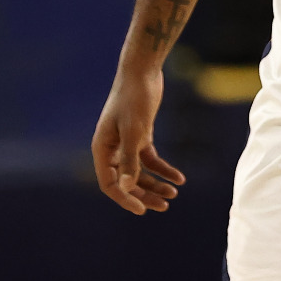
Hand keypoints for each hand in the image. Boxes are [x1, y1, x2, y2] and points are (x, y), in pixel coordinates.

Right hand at [91, 65, 185, 213]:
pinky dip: (164, 169)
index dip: (124, 198)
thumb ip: (129, 161)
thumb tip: (125, 188)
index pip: (109, 183)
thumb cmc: (133, 98)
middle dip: (144, 195)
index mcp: (102, 149)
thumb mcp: (133, 131)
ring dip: (156, 184)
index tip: (143, 210)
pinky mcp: (141, 135)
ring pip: (139, 172)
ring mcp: (126, 143)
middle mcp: (111, 149)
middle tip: (164, 206)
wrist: (143, 70)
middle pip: (126, 181)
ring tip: (174, 194)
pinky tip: (179, 177)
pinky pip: (151, 159)